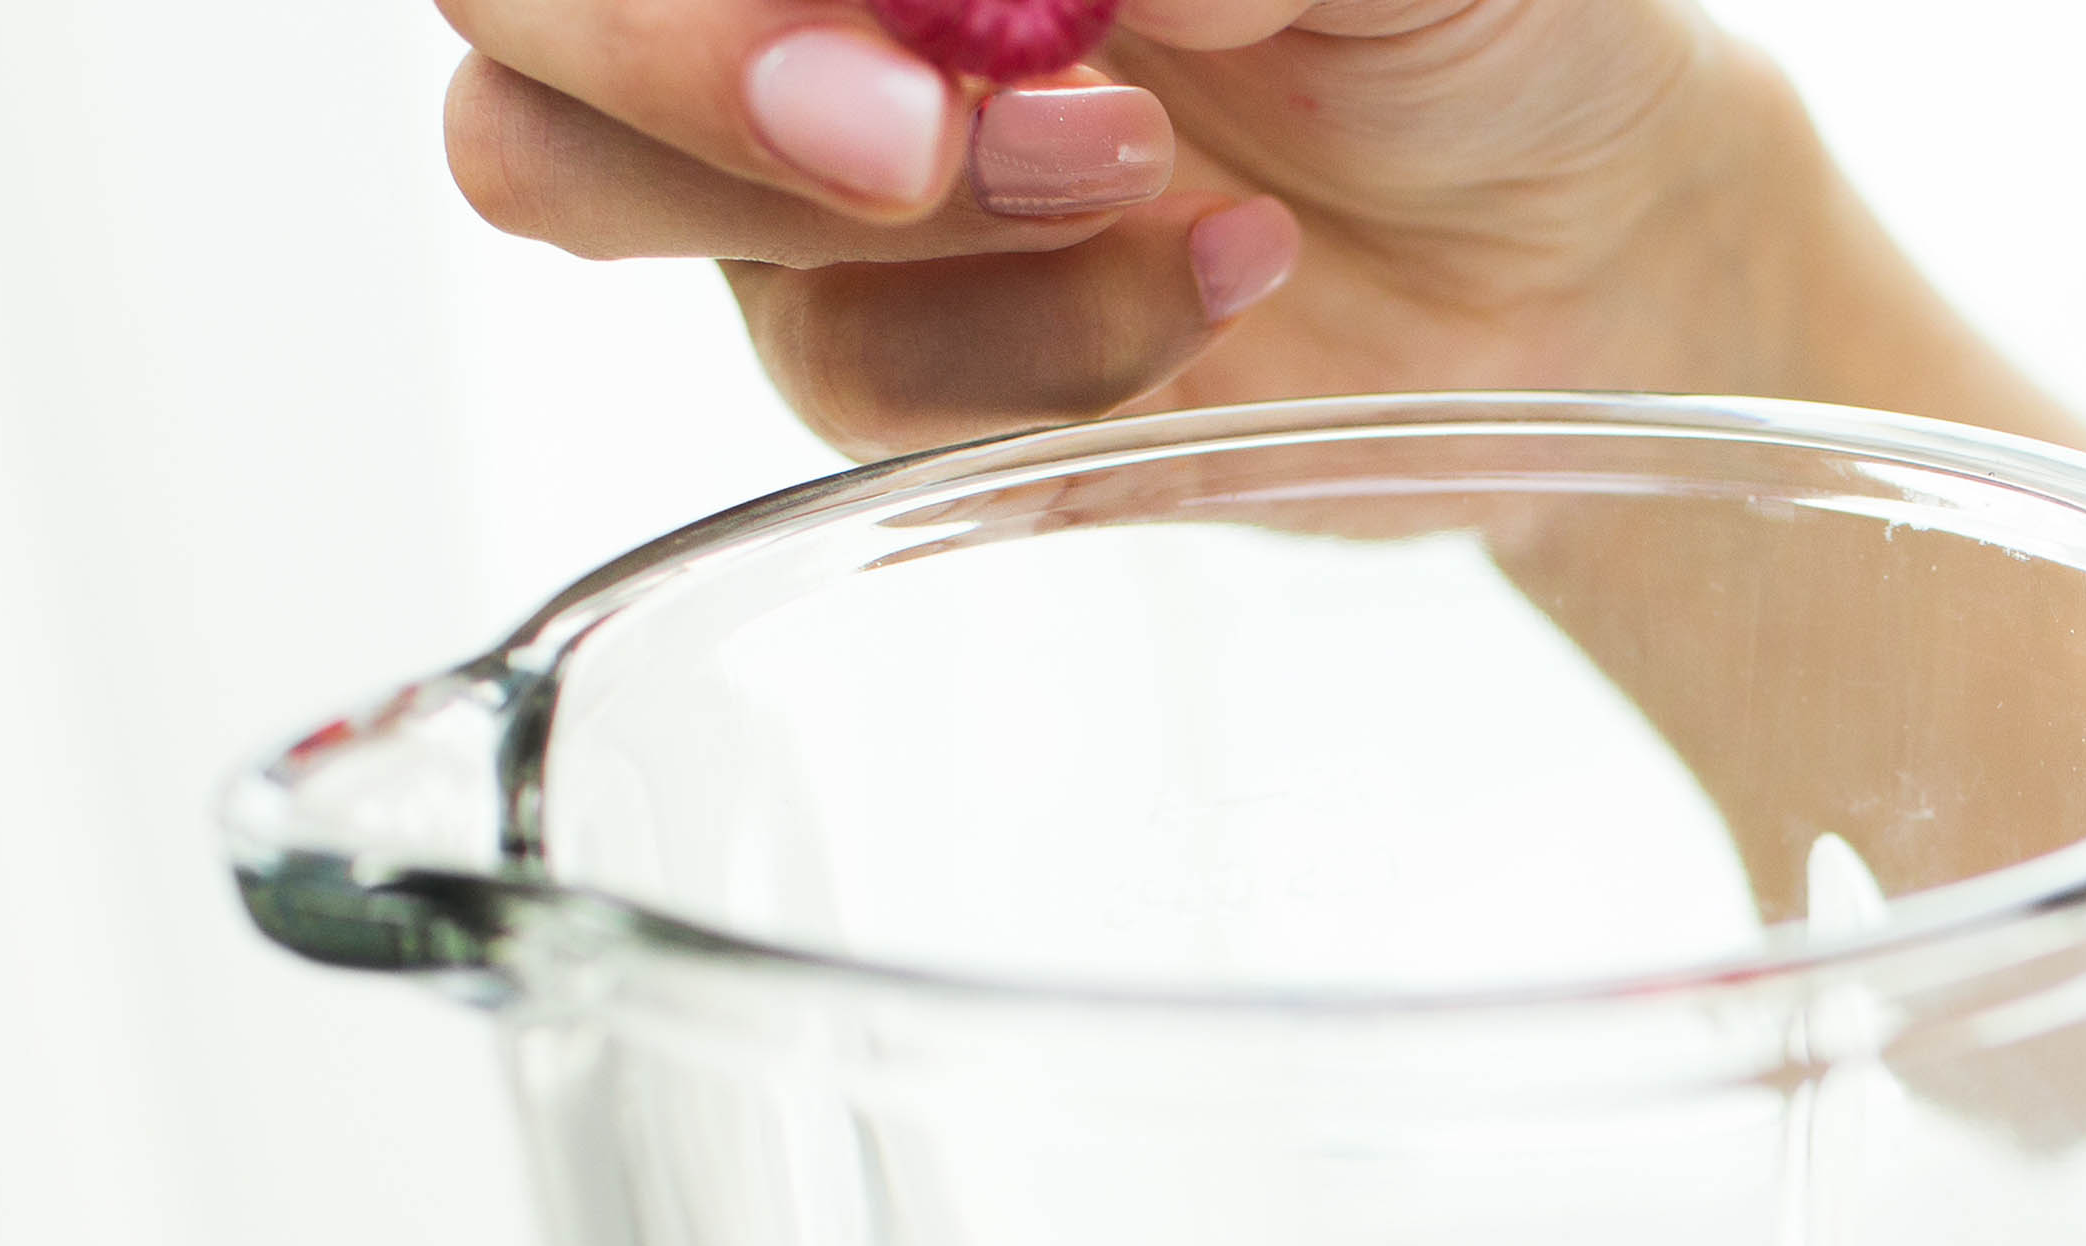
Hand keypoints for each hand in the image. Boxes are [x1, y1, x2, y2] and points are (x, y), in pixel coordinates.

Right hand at [439, 2, 1780, 457]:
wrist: (1577, 242)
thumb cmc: (1471, 17)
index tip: (899, 22)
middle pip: (508, 11)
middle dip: (689, 69)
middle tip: (913, 134)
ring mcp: (785, 159)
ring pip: (584, 182)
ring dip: (872, 201)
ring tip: (1137, 172)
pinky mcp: (875, 346)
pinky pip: (833, 370)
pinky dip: (1036, 336)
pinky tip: (1223, 267)